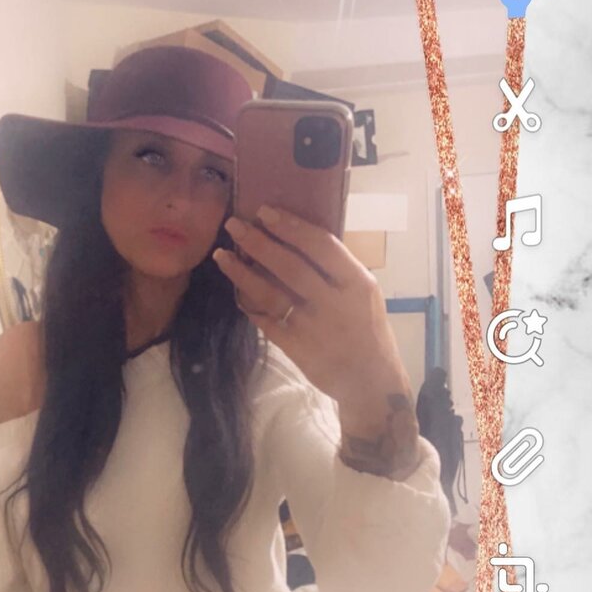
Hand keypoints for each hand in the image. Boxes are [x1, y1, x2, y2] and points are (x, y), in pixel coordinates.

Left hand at [213, 205, 420, 478]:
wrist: (370, 380)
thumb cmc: (366, 329)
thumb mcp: (363, 293)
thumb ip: (336, 270)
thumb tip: (296, 237)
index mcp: (356, 282)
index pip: (320, 245)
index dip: (290, 226)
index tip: (264, 211)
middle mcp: (334, 302)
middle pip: (289, 266)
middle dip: (258, 242)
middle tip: (233, 225)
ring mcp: (313, 327)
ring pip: (270, 293)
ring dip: (242, 272)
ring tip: (222, 255)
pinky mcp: (296, 348)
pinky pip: (265, 320)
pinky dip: (249, 304)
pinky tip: (236, 291)